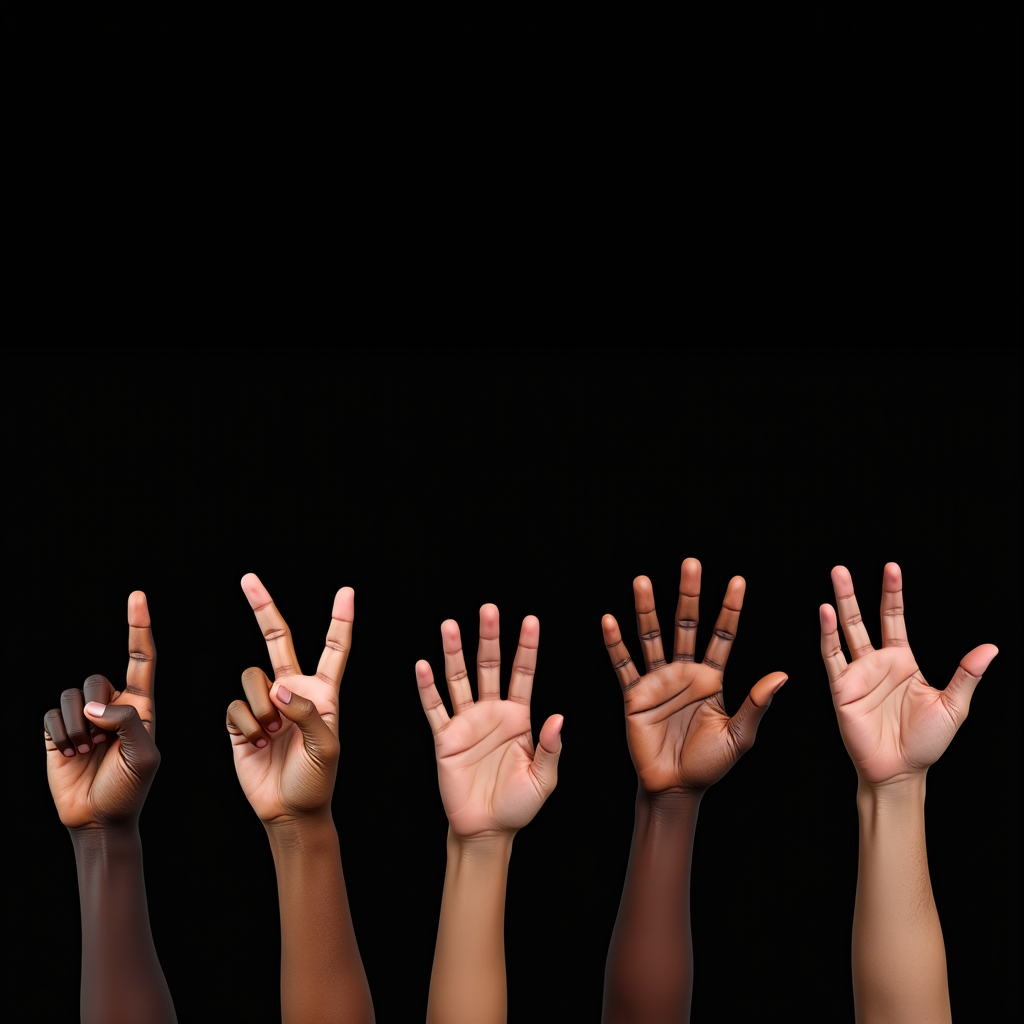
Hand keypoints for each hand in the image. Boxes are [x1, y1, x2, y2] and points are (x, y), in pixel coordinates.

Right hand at [43, 591, 160, 829]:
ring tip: (85, 752)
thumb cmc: (130, 787)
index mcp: (140, 705)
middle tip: (100, 742)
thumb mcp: (144, 755)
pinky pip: (51, 715)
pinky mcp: (58, 731)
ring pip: (71, 697)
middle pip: (96, 679)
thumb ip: (127, 722)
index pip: (141, 658)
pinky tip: (69, 755)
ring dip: (76, 728)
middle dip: (94, 710)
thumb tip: (94, 705)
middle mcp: (112, 705)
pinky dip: (59, 735)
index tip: (137, 596)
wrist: (100, 818)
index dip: (138, 626)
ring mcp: (83, 718)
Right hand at [226, 573, 350, 824]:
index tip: (347, 591)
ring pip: (251, 678)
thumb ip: (306, 713)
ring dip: (260, 707)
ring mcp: (266, 704)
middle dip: (263, 607)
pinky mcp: (241, 721)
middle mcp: (293, 690)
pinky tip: (256, 744)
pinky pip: (235, 707)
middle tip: (248, 578)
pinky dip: (245, 726)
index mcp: (323, 692)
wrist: (289, 811)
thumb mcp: (325, 747)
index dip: (340, 620)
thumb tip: (278, 688)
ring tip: (271, 734)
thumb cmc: (317, 780)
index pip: (333, 648)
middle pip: (277, 639)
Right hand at [416, 604, 562, 837]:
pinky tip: (423, 666)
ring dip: (454, 652)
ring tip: (449, 625)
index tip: (531, 620)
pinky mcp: (446, 739)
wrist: (487, 830)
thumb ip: (551, 748)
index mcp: (519, 717)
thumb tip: (560, 718)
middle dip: (488, 638)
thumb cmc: (519, 806)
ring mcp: (467, 723)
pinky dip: (427, 687)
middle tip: (488, 609)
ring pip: (459, 679)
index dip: (527, 647)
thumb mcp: (544, 780)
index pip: (523, 673)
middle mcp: (492, 713)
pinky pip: (435, 708)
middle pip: (489, 666)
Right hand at [602, 557, 786, 794]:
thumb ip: (756, 704)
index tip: (738, 581)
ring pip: (652, 636)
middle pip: (686, 624)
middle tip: (691, 564)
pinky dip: (615, 644)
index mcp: (712, 679)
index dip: (730, 609)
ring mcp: (658, 681)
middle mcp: (684, 673)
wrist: (676, 788)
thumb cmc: (710, 765)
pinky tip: (610, 621)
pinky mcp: (634, 695)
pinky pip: (623, 665)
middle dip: (689, 595)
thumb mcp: (740, 736)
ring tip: (643, 581)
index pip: (722, 635)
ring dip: (647, 609)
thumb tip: (783, 675)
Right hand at [820, 562, 997, 786]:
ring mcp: (858, 674)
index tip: (890, 569)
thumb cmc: (926, 742)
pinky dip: (827, 635)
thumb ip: (966, 675)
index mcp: (903, 662)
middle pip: (862, 619)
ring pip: (844, 631)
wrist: (901, 771)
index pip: (893, 619)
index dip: (892, 594)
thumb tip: (989, 648)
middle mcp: (877, 662)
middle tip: (842, 568)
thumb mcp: (954, 706)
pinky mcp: (842, 688)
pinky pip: (832, 657)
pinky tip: (825, 614)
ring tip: (835, 578)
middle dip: (853, 593)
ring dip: (838, 605)